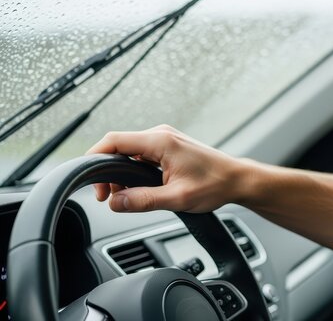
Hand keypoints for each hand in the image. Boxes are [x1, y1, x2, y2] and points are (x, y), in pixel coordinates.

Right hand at [86, 125, 249, 212]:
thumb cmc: (215, 184)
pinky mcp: (168, 147)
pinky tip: (137, 188)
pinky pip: (141, 155)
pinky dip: (133, 170)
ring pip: (129, 152)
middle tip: (107, 197)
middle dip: (107, 171)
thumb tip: (116, 203)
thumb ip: (144, 200)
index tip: (89, 181)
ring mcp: (165, 139)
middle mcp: (160, 134)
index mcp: (160, 140)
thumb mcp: (178, 198)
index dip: (95, 158)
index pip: (113, 140)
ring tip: (123, 196)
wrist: (237, 180)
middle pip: (118, 146)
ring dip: (121, 172)